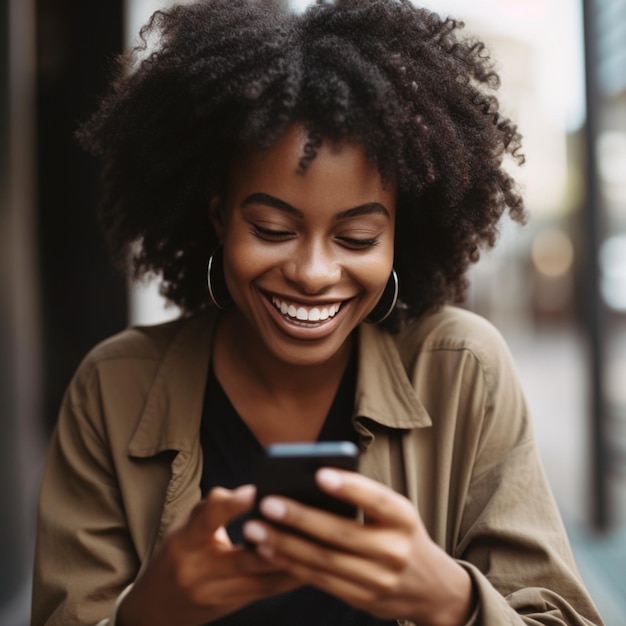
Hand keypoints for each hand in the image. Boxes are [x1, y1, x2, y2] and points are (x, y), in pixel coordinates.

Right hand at [118, 484, 301, 625]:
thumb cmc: (176, 553)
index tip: (255, 490)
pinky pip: (268, 590)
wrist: (156, 609)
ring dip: (293, 559)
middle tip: (305, 516)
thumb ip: (216, 506)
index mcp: (184, 542)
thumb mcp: (185, 525)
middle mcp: (199, 571)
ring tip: (320, 538)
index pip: (207, 520)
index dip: (231, 505)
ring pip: (263, 578)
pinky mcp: (234, 606)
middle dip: (277, 538)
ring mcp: (218, 594)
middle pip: (245, 557)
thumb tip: (254, 491)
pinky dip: (291, 575)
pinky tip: (314, 561)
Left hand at [242, 470, 474, 625]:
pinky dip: (291, 565)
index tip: (318, 473)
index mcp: (403, 517)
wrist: (430, 587)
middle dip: (300, 518)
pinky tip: (268, 550)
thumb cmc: (400, 534)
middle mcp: (394, 549)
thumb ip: (363, 498)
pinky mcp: (362, 599)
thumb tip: (308, 481)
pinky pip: (320, 581)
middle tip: (267, 503)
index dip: (348, 487)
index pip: (375, 499)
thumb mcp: (395, 512)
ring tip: (254, 529)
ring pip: (324, 561)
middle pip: (341, 533)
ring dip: (285, 544)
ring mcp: (379, 579)